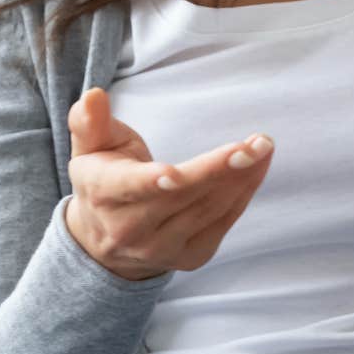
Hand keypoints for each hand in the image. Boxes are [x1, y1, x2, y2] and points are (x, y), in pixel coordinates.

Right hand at [63, 87, 273, 281]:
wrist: (106, 240)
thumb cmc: (104, 177)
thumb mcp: (89, 147)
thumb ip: (91, 122)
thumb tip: (94, 96)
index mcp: (103, 194)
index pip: (130, 188)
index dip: (152, 181)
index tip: (175, 173)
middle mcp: (130, 229)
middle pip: (181, 197)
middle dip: (221, 168)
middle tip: (258, 143)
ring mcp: (160, 248)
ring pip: (208, 210)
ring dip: (243, 177)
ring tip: (263, 147)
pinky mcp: (189, 258)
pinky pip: (223, 223)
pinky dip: (245, 192)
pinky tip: (258, 167)